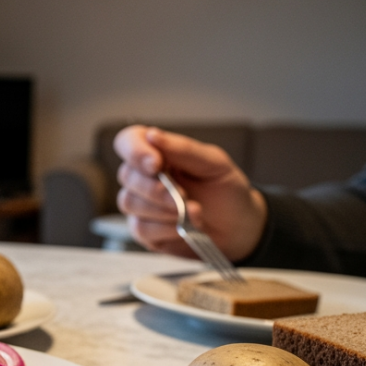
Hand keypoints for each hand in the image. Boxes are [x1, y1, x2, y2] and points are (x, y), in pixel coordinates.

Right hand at [113, 125, 267, 260]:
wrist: (238, 227)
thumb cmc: (226, 190)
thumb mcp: (214, 163)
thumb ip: (183, 149)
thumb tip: (152, 135)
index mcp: (158, 153)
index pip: (128, 141)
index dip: (135, 151)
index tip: (156, 164)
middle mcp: (144, 177)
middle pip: (127, 175)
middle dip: (156, 188)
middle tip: (184, 196)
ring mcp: (142, 204)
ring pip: (130, 202)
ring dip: (164, 210)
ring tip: (194, 212)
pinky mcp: (144, 230)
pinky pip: (140, 228)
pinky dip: (166, 229)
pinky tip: (184, 227)